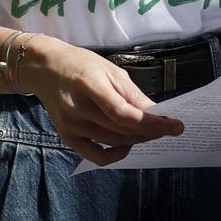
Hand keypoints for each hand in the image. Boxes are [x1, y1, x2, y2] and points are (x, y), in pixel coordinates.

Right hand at [23, 37, 184, 165]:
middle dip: (150, 131)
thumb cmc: (81, 64)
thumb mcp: (110, 70)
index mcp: (89, 85)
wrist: (44, 68)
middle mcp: (76, 109)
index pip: (124, 114)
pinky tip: (128, 144)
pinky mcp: (66, 137)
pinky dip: (117, 154)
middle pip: (121, 131)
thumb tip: (157, 114)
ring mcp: (69, 126)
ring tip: (150, 131)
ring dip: (137, 140)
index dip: (152, 123)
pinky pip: (97, 156)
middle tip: (169, 128)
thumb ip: (132, 95)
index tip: (176, 126)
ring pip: (113, 143)